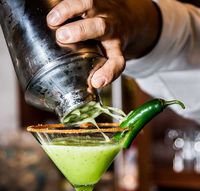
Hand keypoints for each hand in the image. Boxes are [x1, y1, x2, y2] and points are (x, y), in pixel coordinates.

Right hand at [47, 0, 161, 87]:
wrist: (128, 18)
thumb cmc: (111, 45)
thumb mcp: (109, 60)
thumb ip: (96, 71)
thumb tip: (78, 87)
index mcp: (117, 49)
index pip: (117, 62)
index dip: (108, 72)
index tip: (97, 82)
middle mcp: (111, 29)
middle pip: (100, 27)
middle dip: (81, 30)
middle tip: (62, 36)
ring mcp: (103, 10)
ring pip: (89, 3)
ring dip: (70, 10)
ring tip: (52, 20)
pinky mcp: (93, 0)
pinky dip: (66, 4)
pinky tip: (53, 11)